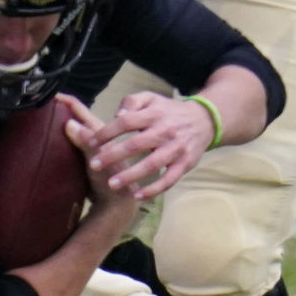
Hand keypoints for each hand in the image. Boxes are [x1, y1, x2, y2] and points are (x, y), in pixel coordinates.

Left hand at [78, 90, 213, 199]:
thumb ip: (131, 102)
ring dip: (131, 176)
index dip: (107, 132)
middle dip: (113, 155)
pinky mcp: (185, 164)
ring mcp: (176, 149)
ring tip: (111, 184)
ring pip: (151, 164)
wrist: (204, 120)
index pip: (126, 122)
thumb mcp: (151, 99)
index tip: (91, 142)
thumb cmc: (168, 111)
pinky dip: (153, 190)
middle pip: (136, 144)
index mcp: (154, 114)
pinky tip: (136, 196)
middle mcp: (165, 131)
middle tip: (94, 165)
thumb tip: (117, 116)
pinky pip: (169, 180)